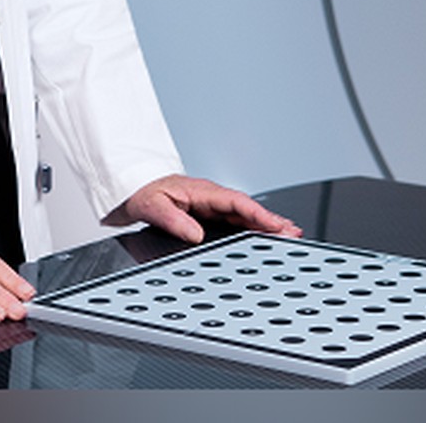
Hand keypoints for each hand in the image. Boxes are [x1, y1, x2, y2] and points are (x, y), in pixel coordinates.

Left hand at [109, 174, 302, 243]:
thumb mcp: (152, 206)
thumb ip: (173, 219)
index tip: (275, 225)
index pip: (236, 202)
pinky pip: (234, 220)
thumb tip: (195, 234)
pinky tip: (263, 237)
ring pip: (243, 214)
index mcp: (201, 191)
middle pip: (246, 209)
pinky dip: (251, 227)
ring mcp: (210, 205)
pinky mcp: (207, 213)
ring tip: (288, 235)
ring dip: (265, 225)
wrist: (131, 188)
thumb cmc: (142, 192)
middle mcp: (209, 197)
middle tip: (294, 233)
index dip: (258, 214)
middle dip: (271, 220)